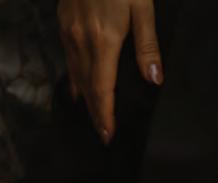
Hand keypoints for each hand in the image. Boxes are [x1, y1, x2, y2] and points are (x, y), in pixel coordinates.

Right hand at [58, 0, 162, 141]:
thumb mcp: (142, 8)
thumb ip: (148, 46)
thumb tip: (153, 80)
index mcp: (103, 41)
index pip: (102, 89)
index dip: (105, 115)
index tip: (108, 135)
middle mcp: (80, 39)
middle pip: (87, 86)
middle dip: (95, 112)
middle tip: (102, 135)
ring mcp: (68, 28)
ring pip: (75, 71)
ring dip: (84, 96)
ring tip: (92, 116)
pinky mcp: (64, 18)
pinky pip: (67, 55)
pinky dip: (73, 74)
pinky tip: (77, 83)